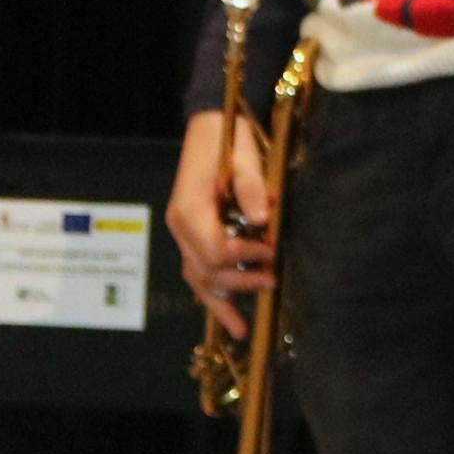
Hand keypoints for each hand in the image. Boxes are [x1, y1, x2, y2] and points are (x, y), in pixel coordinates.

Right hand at [165, 109, 276, 343]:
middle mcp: (180, 226)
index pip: (215, 249)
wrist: (211, 125)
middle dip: (239, 281)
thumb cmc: (228, 138)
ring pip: (197, 277)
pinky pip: (198, 270)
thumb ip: (251, 189)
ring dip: (221, 302)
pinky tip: (229, 312)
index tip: (272, 252)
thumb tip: (262, 221)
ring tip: (242, 329)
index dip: (246, 257)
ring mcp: (183, 233)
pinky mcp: (192, 235)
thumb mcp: (245, 157)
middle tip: (272, 283)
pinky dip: (213, 292)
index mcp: (189, 209)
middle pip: (205, 270)